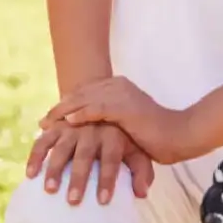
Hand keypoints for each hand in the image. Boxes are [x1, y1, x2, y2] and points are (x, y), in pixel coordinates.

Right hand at [25, 120, 153, 205]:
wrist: (100, 101)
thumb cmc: (121, 135)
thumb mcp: (136, 148)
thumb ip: (141, 170)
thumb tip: (142, 194)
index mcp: (113, 134)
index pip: (111, 158)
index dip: (108, 179)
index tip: (103, 201)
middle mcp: (92, 130)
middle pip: (85, 155)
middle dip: (79, 178)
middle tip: (73, 201)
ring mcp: (72, 127)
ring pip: (61, 148)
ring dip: (54, 168)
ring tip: (50, 190)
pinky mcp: (56, 127)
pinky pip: (43, 141)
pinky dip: (36, 156)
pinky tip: (30, 175)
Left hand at [41, 76, 202, 164]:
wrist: (179, 136)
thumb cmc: (158, 136)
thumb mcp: (129, 126)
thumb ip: (112, 124)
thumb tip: (94, 133)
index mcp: (120, 87)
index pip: (86, 93)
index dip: (67, 104)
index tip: (50, 118)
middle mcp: (119, 86)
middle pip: (81, 94)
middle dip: (60, 108)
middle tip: (42, 121)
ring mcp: (121, 95)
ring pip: (84, 100)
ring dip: (64, 112)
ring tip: (47, 123)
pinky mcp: (124, 107)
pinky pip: (96, 109)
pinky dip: (80, 114)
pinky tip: (67, 122)